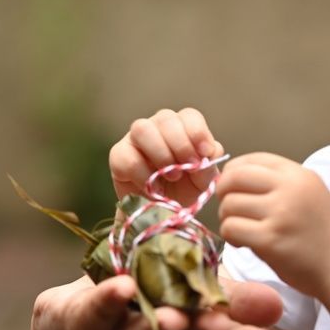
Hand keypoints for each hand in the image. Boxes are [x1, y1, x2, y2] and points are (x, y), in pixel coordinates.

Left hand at [27, 274, 282, 329]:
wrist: (70, 324)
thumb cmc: (140, 302)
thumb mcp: (188, 295)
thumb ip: (229, 299)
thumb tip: (278, 304)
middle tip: (220, 324)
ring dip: (154, 329)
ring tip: (172, 316)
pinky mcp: (77, 324)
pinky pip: (92, 314)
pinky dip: (107, 302)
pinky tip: (121, 287)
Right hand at [109, 108, 225, 205]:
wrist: (162, 212)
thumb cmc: (185, 189)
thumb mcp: (204, 180)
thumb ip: (209, 165)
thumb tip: (210, 152)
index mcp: (182, 127)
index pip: (189, 116)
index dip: (197, 132)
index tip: (205, 153)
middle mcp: (157, 126)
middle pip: (166, 118)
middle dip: (180, 144)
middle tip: (188, 167)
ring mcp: (134, 138)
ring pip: (142, 129)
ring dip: (161, 153)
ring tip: (172, 176)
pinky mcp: (118, 155)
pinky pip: (127, 157)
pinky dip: (143, 175)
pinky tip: (154, 188)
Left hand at [217, 153, 329, 297]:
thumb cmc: (322, 235)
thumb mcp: (309, 194)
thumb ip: (278, 183)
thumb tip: (232, 177)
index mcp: (299, 174)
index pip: (251, 159)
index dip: (233, 173)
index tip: (233, 189)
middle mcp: (290, 188)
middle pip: (234, 177)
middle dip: (224, 193)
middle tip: (231, 210)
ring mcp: (280, 212)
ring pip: (229, 204)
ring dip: (228, 219)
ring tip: (243, 230)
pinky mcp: (271, 239)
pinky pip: (231, 228)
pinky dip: (232, 236)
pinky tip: (245, 243)